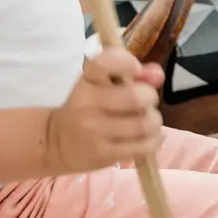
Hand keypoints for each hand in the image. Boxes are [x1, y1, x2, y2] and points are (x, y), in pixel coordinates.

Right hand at [47, 46, 164, 172]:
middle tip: (146, 101)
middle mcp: (87, 103)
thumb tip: (159, 75)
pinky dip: (154, 139)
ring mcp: (95, 131)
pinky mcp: (104, 154)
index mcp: (87, 80)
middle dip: (150, 97)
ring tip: (146, 121)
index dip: (127, 62)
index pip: (105, 62)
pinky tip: (147, 137)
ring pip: (143, 124)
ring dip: (153, 121)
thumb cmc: (87, 107)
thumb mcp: (101, 84)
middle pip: (135, 97)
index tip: (136, 69)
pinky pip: (144, 146)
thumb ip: (133, 74)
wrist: (58, 142)